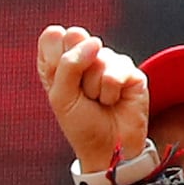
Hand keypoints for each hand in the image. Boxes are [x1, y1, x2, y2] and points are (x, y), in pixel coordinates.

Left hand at [37, 24, 153, 180]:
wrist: (108, 149)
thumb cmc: (81, 125)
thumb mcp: (61, 97)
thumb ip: (68, 65)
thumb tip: (94, 42)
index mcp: (62, 60)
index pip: (53, 35)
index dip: (55, 56)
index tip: (59, 80)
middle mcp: (86, 57)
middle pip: (76, 37)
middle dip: (75, 69)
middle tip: (80, 91)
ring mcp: (109, 62)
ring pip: (97, 58)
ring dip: (93, 88)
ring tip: (98, 101)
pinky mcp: (130, 72)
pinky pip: (114, 73)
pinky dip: (109, 93)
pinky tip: (113, 101)